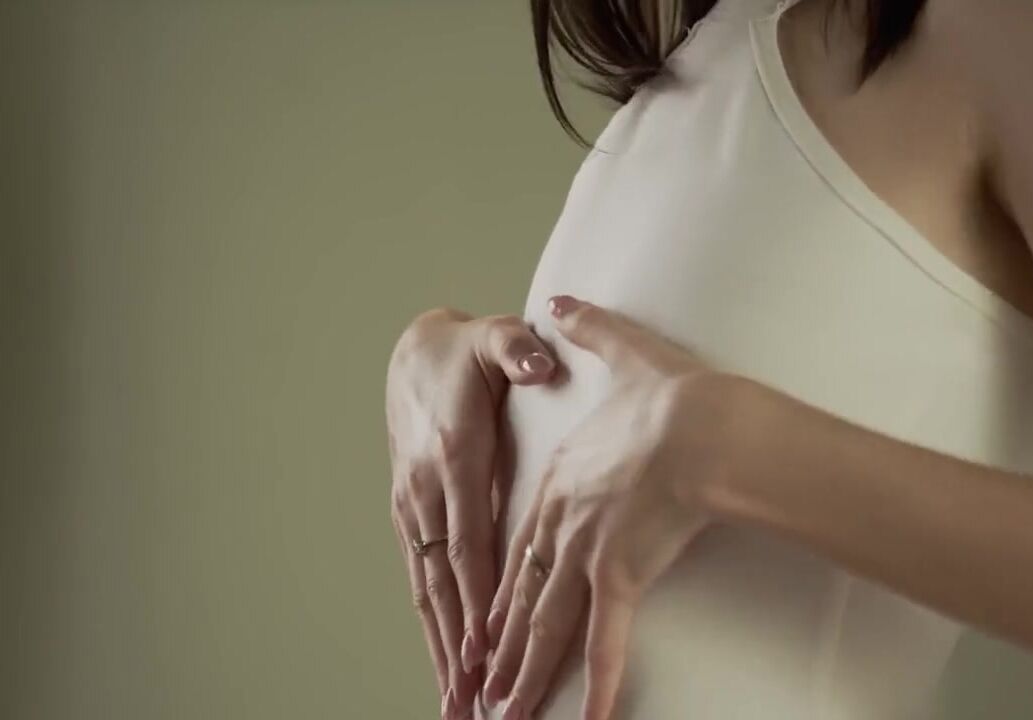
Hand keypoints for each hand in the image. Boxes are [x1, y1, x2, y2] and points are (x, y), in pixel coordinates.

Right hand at [386, 307, 557, 718]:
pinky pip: (421, 577)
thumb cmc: (467, 353)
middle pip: (441, 582)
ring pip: (426, 589)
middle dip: (454, 645)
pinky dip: (432, 623)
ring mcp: (413, 505)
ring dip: (439, 647)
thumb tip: (537, 364)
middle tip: (468, 698)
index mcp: (454, 455)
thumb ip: (516, 351)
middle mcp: (426, 489)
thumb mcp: (494, 338)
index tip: (485, 644)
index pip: (467, 539)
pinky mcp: (411, 513)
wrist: (416, 351)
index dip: (476, 596)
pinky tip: (444, 659)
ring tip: (453, 700)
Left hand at [481, 296, 738, 719]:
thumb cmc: (674, 398)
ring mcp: (586, 551)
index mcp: (562, 481)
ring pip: (548, 626)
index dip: (504, 586)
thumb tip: (560, 302)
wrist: (704, 426)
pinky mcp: (620, 574)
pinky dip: (598, 688)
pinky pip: (606, 644)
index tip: (488, 618)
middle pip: (524, 597)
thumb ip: (587, 329)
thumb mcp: (623, 353)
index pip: (523, 544)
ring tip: (506, 714)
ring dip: (527, 676)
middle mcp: (562, 522)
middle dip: (502, 648)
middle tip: (482, 686)